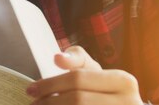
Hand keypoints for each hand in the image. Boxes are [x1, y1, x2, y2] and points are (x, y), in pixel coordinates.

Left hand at [26, 46, 142, 104]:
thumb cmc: (106, 91)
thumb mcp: (96, 72)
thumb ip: (77, 60)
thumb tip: (57, 58)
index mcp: (123, 81)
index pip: (78, 78)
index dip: (51, 84)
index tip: (31, 89)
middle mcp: (128, 102)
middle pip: (78, 100)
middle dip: (49, 102)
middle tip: (33, 104)